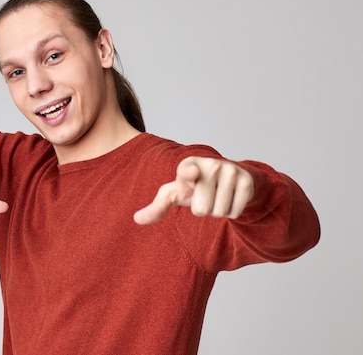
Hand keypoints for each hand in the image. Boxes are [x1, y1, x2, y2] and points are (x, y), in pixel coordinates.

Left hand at [134, 157, 253, 224]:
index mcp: (188, 165)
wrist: (226, 179)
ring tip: (216, 197)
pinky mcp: (246, 181)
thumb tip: (137, 219)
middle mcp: (210, 164)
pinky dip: (231, 211)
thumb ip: (157, 206)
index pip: (187, 171)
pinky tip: (229, 198)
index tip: (194, 172)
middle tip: (205, 197)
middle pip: (202, 209)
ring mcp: (230, 170)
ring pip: (219, 212)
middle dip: (202, 209)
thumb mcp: (175, 194)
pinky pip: (235, 212)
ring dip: (217, 211)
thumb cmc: (194, 187)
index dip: (190, 173)